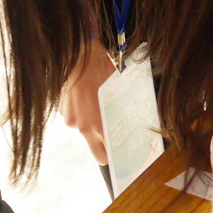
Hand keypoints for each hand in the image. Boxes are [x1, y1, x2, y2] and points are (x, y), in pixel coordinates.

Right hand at [60, 38, 114, 164]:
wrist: (78, 54)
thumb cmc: (102, 70)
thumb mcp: (121, 92)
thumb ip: (125, 113)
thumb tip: (150, 124)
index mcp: (100, 126)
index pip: (108, 157)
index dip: (116, 158)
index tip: (123, 156)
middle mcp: (84, 128)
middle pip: (97, 154)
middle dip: (106, 152)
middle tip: (115, 143)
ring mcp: (71, 120)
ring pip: (85, 132)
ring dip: (93, 125)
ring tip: (99, 107)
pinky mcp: (63, 111)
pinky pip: (76, 118)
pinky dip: (82, 113)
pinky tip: (87, 98)